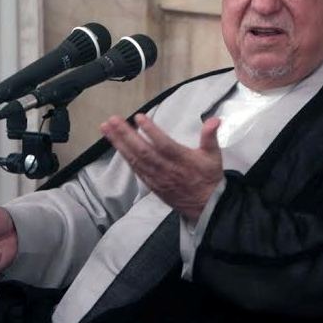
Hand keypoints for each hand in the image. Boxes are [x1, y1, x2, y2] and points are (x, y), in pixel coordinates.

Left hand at [100, 114, 222, 222]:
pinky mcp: (151, 184)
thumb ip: (210, 136)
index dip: (151, 131)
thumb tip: (215, 119)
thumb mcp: (214, 155)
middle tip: (112, 120)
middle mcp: (166, 169)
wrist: (205, 205)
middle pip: (143, 151)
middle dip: (126, 135)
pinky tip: (115, 145)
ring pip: (135, 159)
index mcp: (182, 160)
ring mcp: (157, 178)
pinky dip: (125, 156)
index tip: (139, 117)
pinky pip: (135, 169)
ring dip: (119, 143)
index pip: (164, 144)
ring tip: (106, 128)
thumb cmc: (208, 176)